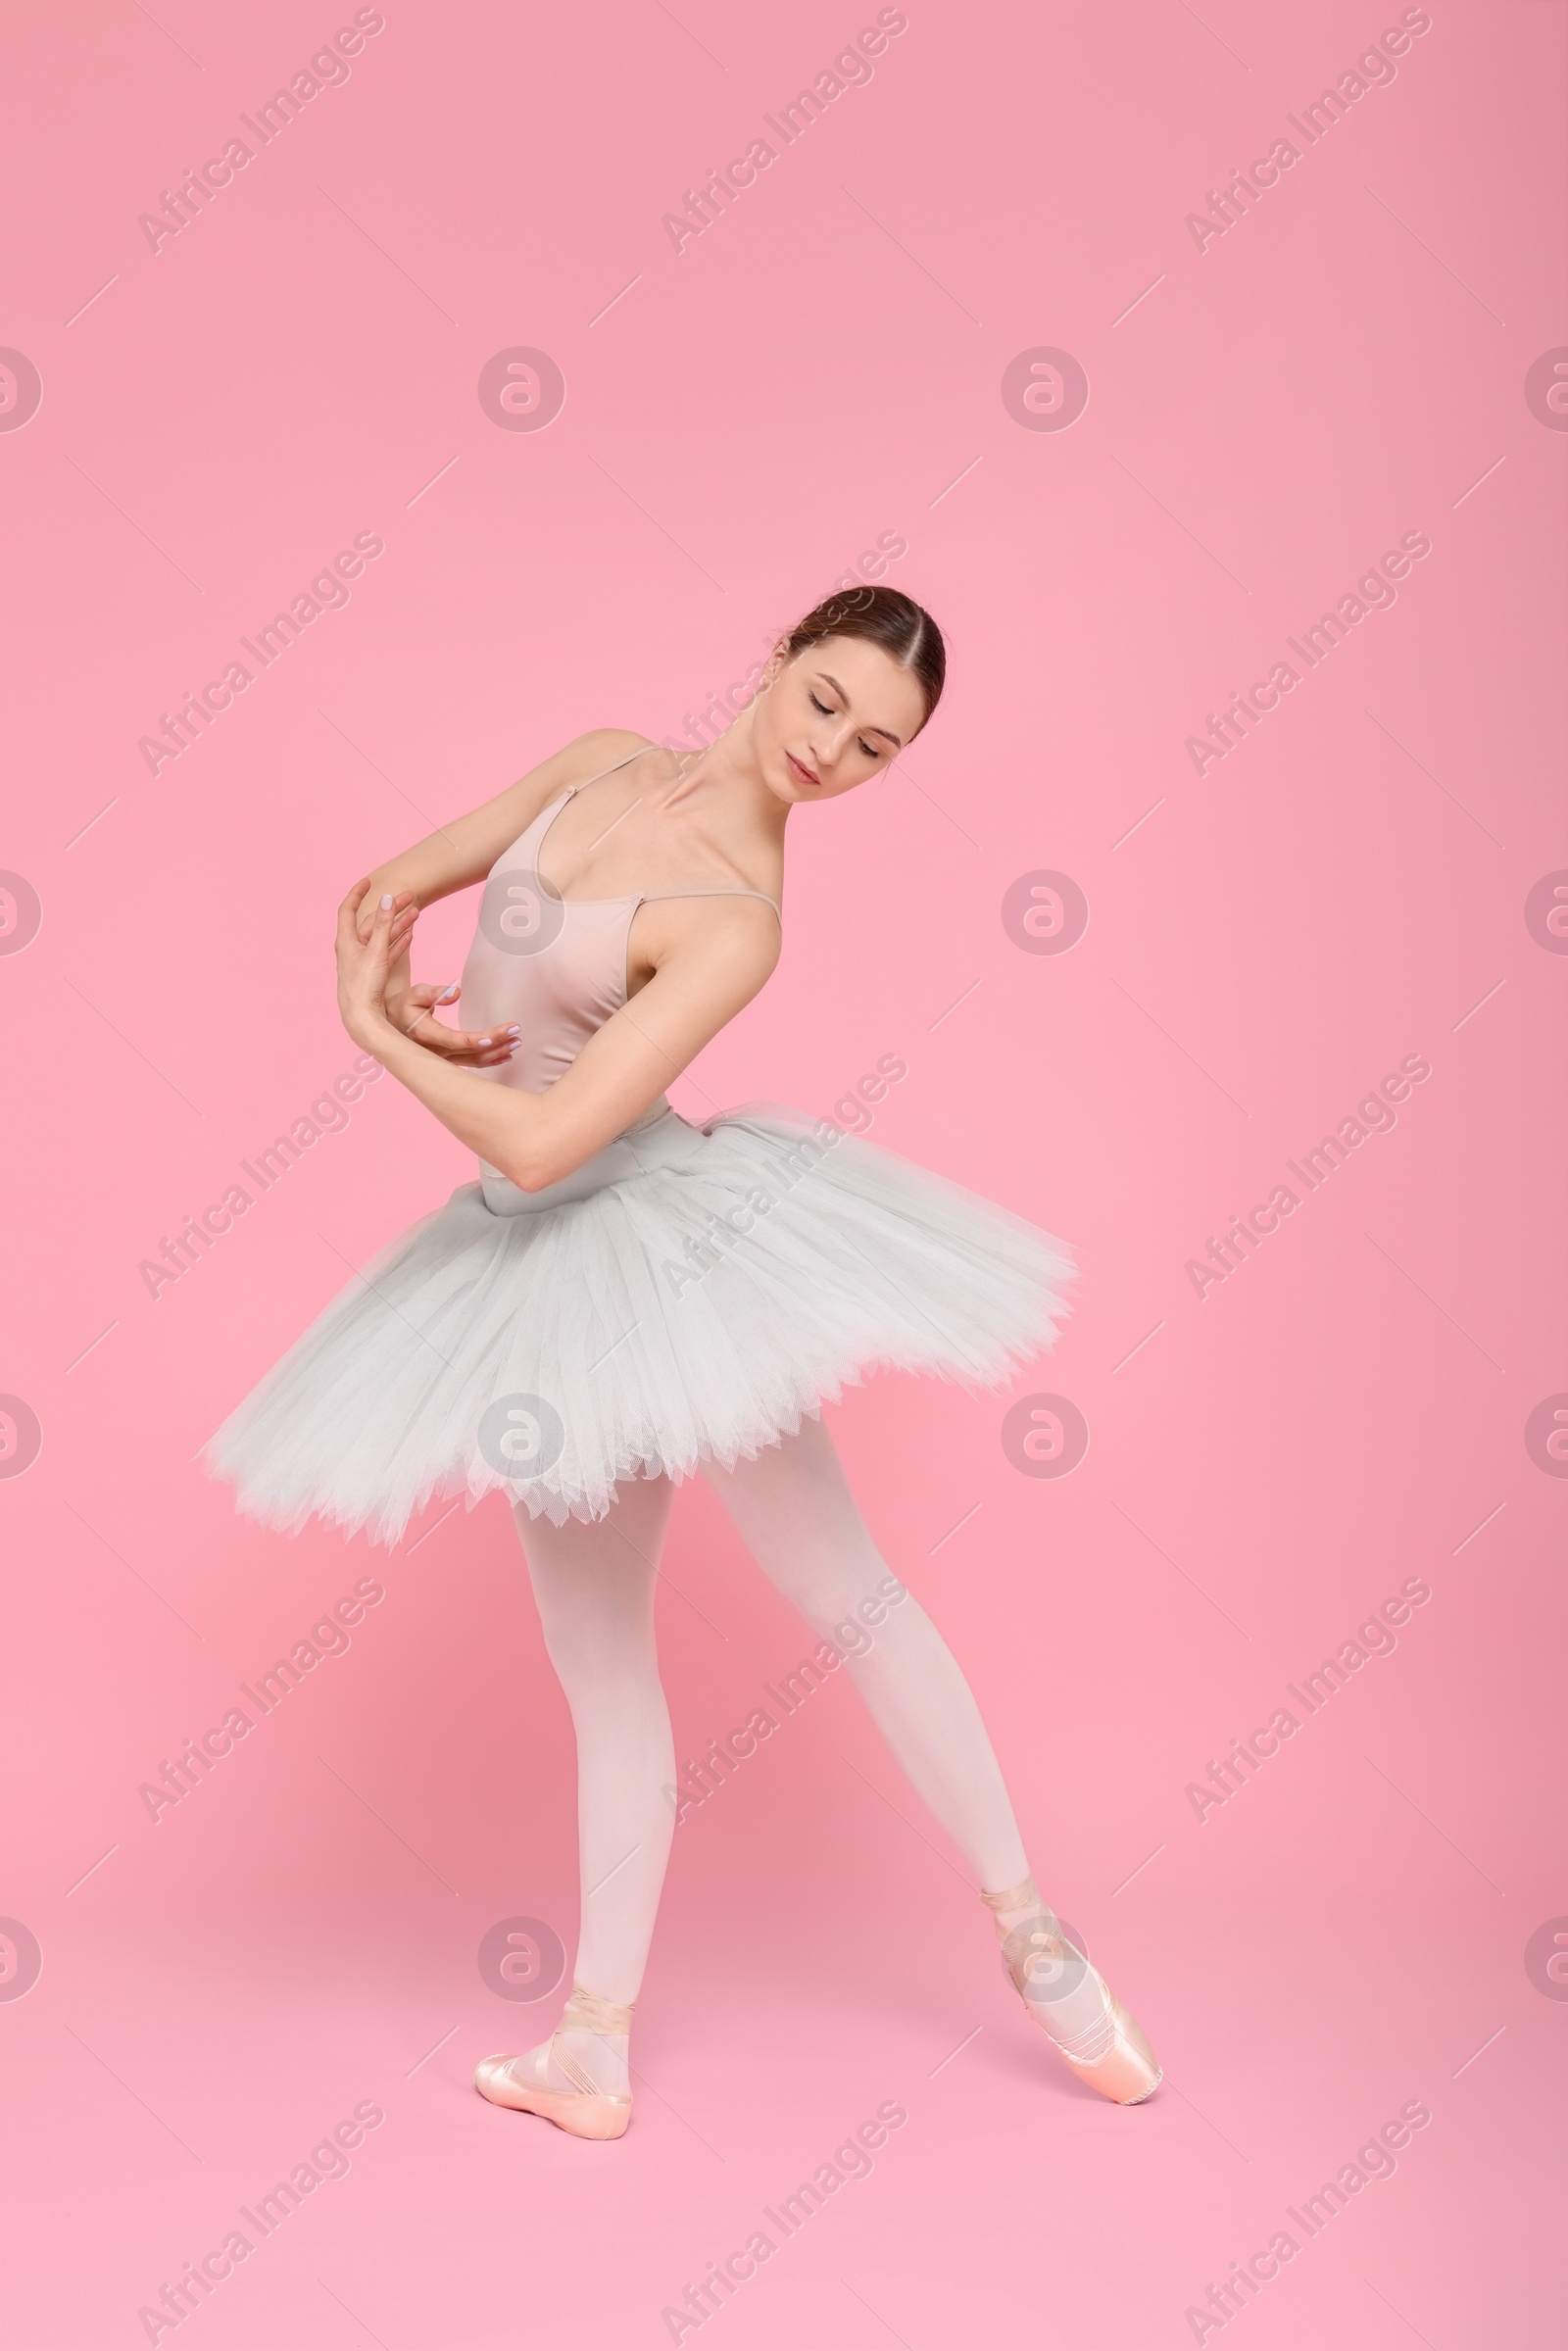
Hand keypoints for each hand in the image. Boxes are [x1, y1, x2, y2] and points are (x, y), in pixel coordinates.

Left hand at [337, 881, 416, 1050]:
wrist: (361, 1018)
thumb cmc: (364, 986)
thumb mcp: (376, 951)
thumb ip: (384, 925)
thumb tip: (387, 898)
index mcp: (346, 941)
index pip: (347, 909)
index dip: (357, 893)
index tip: (369, 881)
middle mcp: (353, 949)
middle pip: (373, 922)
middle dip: (391, 908)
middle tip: (409, 896)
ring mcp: (364, 961)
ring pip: (383, 936)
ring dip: (399, 924)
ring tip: (417, 912)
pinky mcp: (374, 973)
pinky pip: (388, 951)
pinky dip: (398, 941)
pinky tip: (410, 935)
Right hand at [386, 978, 518, 1066]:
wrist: (393, 1025)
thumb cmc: (406, 1005)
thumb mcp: (415, 994)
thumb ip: (434, 992)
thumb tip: (457, 991)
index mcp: (426, 1035)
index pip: (455, 1040)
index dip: (476, 1040)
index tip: (496, 1035)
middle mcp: (435, 1053)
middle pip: (470, 1052)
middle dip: (496, 1044)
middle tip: (516, 1031)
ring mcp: (442, 1060)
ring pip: (473, 1061)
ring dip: (497, 1053)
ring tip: (517, 1042)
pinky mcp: (448, 1062)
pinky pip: (471, 1064)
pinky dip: (490, 1060)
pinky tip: (506, 1056)